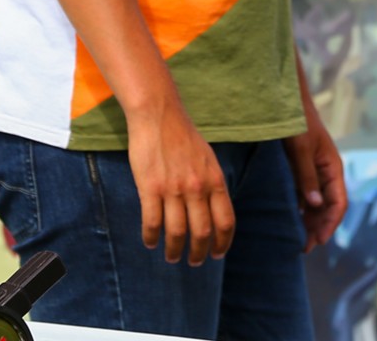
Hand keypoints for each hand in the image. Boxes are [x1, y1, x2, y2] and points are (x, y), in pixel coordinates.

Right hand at [128, 101, 235, 264]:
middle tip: (193, 262)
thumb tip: (215, 210)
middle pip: (202, 232)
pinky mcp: (150, 187)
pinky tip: (150, 242)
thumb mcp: (208, 159)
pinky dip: (151, 237)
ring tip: (171, 257)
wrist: (158, 114)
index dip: (223, 243)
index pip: (225, 221)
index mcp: (215, 180)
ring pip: (177, 232)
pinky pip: (152, 222)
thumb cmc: (183, 136)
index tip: (217, 254)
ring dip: (174, 250)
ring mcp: (173, 189)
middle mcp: (197, 187)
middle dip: (198, 253)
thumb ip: (212, 184)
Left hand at [283, 94, 346, 251]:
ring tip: (300, 239)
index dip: (330, 223)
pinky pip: (306, 194)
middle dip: (320, 228)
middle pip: (328, 207)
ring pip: (317, 203)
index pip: (338, 203)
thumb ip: (307, 176)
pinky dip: (302, 208)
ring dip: (311, 221)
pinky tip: (293, 218)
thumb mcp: (301, 150)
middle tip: (305, 248)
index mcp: (333, 168)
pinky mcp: (303, 169)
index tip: (319, 240)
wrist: (288, 102)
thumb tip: (313, 205)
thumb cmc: (298, 122)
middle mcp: (327, 172)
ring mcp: (316, 171)